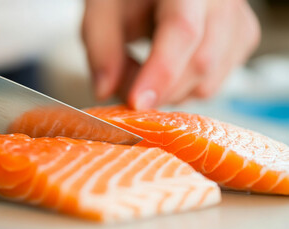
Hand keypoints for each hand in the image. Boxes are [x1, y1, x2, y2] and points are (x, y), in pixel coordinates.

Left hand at [82, 0, 259, 109]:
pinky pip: (217, 83)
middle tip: (128, 87)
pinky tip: (170, 70)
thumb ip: (101, 47)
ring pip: (211, 82)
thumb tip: (106, 90)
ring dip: (172, 93)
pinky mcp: (242, 38)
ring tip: (147, 71)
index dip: (160, 72)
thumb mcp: (103, 10)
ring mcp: (238, 20)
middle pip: (201, 62)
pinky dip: (187, 90)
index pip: (183, 30)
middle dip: (160, 91)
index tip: (136, 102)